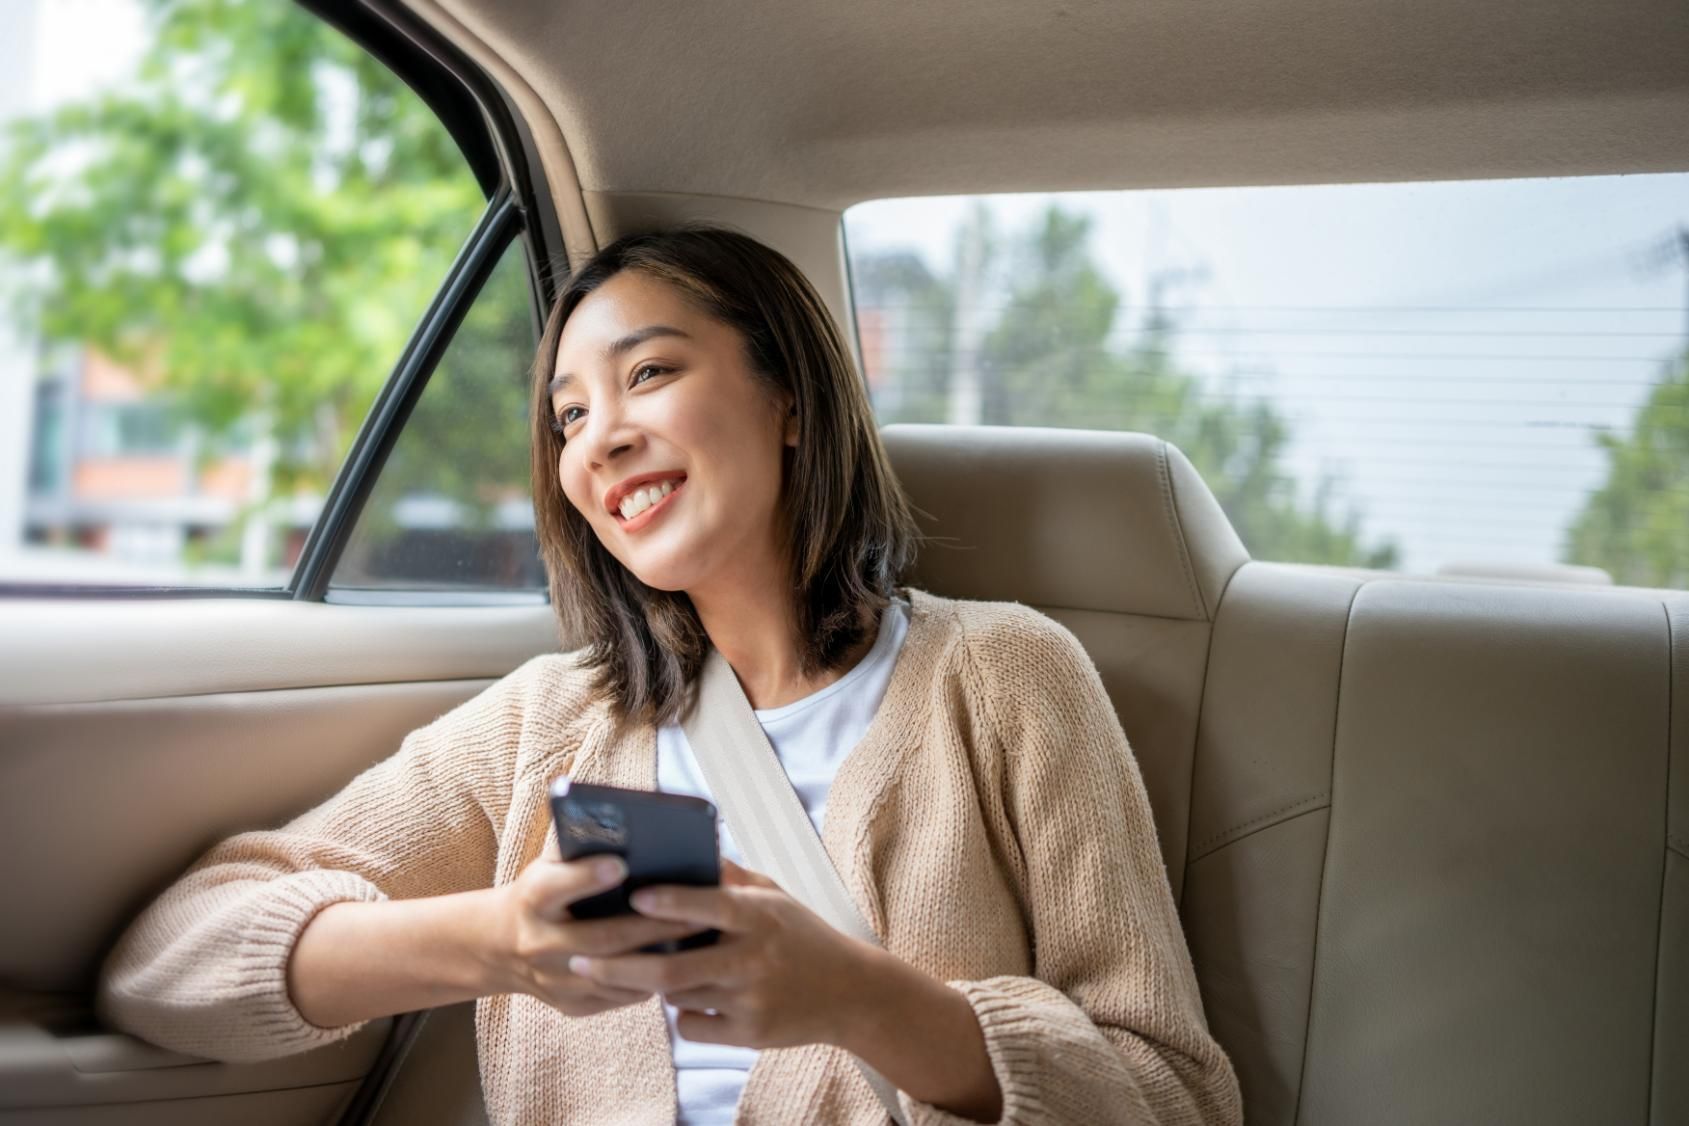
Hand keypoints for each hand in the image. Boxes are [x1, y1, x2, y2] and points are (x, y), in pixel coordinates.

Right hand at [490, 835, 711, 1017]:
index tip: (621, 864)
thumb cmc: (542, 893)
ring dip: (660, 959)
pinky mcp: (571, 1005)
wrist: (502, 947)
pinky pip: (619, 997)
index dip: (588, 877)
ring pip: (616, 975)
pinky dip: (651, 981)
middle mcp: (539, 943)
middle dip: (651, 928)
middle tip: (696, 915)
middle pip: (602, 939)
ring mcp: (555, 980)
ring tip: (698, 941)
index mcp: (532, 899)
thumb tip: (630, 833)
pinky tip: (679, 963)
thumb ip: (579, 852)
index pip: (556, 887)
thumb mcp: (548, 865)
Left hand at [566, 859, 880, 1048]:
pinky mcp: (750, 1035)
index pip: (710, 906)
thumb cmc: (804, 937)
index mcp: (761, 917)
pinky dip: (682, 1013)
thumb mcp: (776, 896)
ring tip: (635, 970)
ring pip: (677, 995)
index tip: (633, 895)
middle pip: (674, 969)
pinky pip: (692, 1026)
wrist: (851, 994)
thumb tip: (688, 850)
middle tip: (580, 961)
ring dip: (653, 984)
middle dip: (620, 966)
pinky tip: (688, 999)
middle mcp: (754, 959)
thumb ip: (731, 878)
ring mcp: (751, 1001)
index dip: (671, 901)